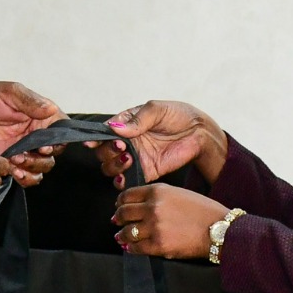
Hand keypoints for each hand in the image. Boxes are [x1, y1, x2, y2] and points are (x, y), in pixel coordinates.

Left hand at [0, 81, 65, 185]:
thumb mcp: (8, 92)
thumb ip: (30, 101)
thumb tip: (51, 109)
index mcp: (42, 117)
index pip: (63, 131)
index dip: (63, 141)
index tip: (57, 146)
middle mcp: (38, 136)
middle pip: (54, 154)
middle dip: (41, 158)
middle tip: (23, 154)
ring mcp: (26, 151)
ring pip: (42, 167)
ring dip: (33, 168)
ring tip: (15, 162)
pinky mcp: (13, 163)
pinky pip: (27, 177)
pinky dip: (25, 178)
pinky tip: (13, 171)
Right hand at [90, 100, 227, 188]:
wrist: (199, 132)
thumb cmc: (178, 116)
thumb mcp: (156, 110)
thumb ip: (136, 120)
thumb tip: (115, 129)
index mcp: (126, 125)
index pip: (103, 132)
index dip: (95, 138)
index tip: (93, 142)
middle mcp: (127, 142)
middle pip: (103, 152)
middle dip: (106, 152)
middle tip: (121, 146)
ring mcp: (135, 158)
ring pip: (111, 168)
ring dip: (113, 166)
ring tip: (128, 159)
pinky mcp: (145, 171)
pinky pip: (127, 180)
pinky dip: (121, 182)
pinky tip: (124, 178)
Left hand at [112, 184, 230, 258]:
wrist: (219, 229)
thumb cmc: (204, 212)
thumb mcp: (179, 194)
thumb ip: (158, 197)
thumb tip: (137, 207)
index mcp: (158, 191)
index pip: (127, 195)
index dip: (121, 202)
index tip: (120, 207)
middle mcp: (153, 207)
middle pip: (123, 213)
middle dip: (119, 218)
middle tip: (118, 222)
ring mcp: (154, 227)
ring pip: (126, 231)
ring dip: (122, 235)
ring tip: (122, 236)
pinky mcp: (158, 245)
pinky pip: (135, 247)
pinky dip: (131, 248)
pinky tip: (131, 247)